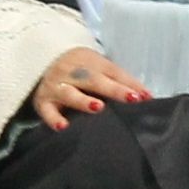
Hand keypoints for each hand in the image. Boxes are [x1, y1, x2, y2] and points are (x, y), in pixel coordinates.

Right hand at [33, 44, 150, 129]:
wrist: (40, 61)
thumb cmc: (78, 69)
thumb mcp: (97, 68)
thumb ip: (119, 80)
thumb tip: (147, 96)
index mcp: (89, 62)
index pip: (112, 72)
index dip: (129, 83)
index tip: (146, 96)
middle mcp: (72, 72)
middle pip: (94, 80)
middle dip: (114, 89)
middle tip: (131, 99)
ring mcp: (56, 86)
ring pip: (70, 93)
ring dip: (83, 100)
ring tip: (98, 107)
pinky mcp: (43, 101)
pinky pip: (47, 111)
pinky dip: (54, 119)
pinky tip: (63, 127)